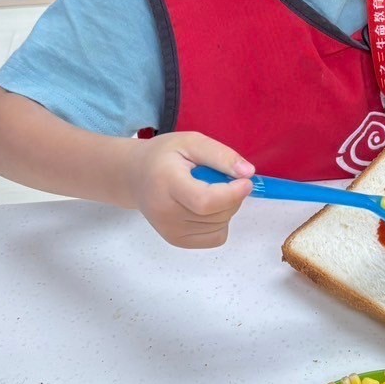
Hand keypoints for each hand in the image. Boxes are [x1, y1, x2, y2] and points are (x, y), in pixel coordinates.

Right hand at [129, 133, 253, 248]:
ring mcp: (171, 230)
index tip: (246, 181)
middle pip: (217, 214)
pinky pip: (216, 237)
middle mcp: (166, 213)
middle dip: (232, 196)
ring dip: (226, 208)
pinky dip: (220, 222)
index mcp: (167, 183)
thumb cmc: (164, 156)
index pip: (205, 201)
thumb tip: (248, 173)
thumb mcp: (191, 142)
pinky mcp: (177, 241)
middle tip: (221, 178)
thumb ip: (220, 155)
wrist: (136, 176)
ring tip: (208, 190)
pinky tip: (206, 207)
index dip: (232, 194)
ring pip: (220, 226)